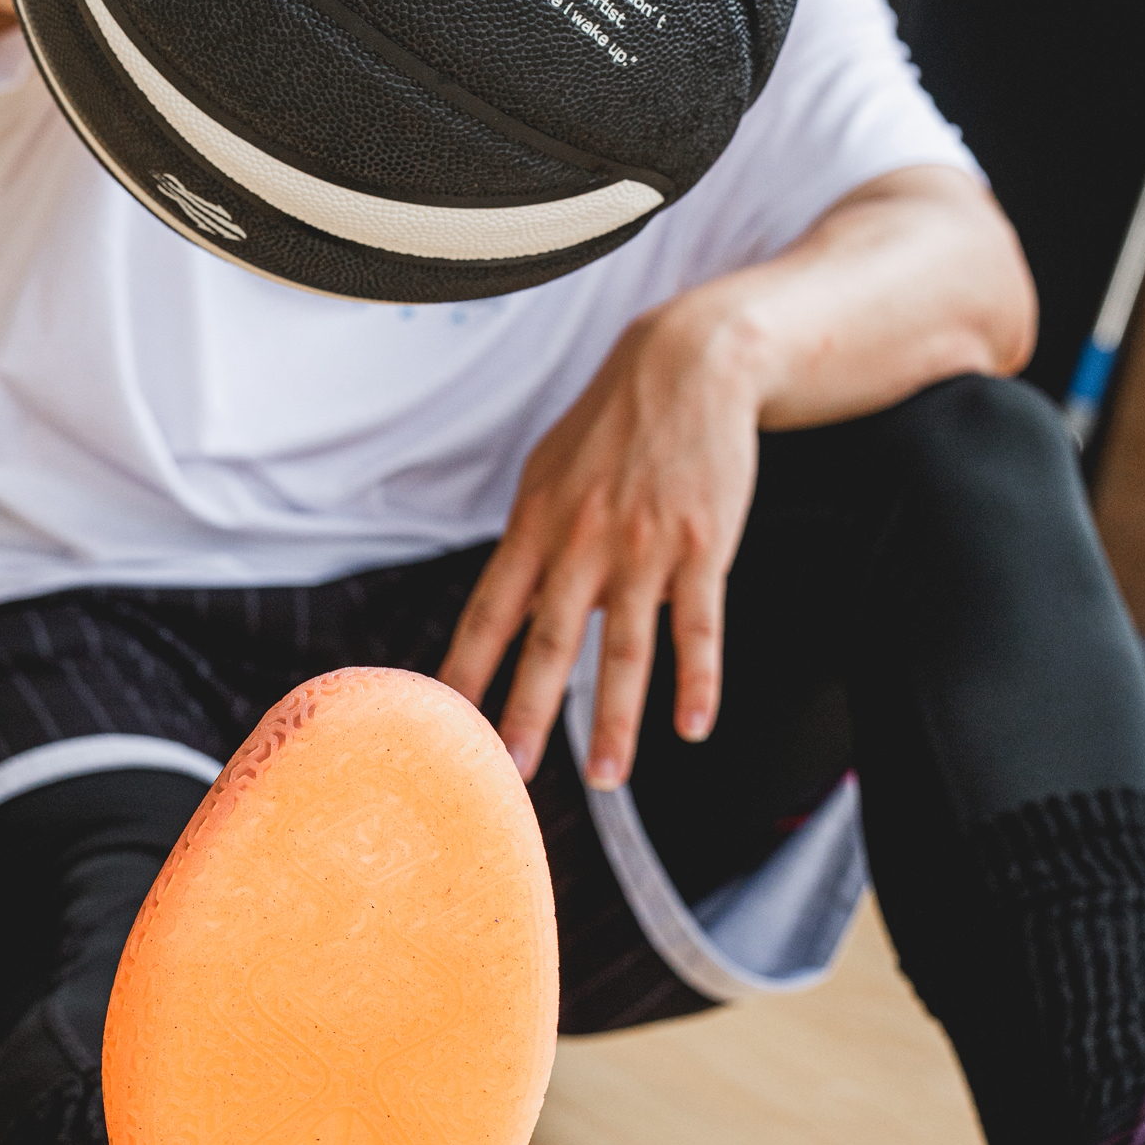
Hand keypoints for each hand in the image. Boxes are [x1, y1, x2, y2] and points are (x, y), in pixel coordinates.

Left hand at [440, 296, 762, 788]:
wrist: (690, 365)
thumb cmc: (614, 424)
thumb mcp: (550, 473)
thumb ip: (530, 542)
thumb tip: (506, 607)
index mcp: (538, 526)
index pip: (490, 613)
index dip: (464, 672)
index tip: (441, 724)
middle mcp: (584, 542)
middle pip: (550, 643)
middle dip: (527, 714)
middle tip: (510, 776)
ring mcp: (645, 549)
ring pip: (626, 650)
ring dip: (616, 721)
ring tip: (606, 779)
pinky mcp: (702, 548)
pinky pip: (698, 627)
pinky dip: (697, 681)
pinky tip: (692, 724)